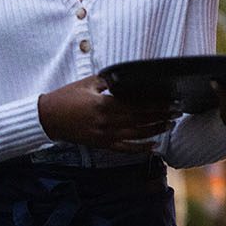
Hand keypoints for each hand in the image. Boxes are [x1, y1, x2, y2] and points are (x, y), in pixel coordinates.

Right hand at [38, 74, 175, 152]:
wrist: (48, 118)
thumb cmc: (67, 97)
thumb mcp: (88, 83)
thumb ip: (110, 81)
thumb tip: (129, 77)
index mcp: (104, 105)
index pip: (136, 104)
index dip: (156, 104)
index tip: (170, 101)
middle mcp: (106, 122)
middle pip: (140, 120)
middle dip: (160, 116)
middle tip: (177, 112)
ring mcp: (104, 136)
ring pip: (136, 135)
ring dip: (155, 131)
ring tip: (169, 125)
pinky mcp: (101, 144)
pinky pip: (125, 148)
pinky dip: (140, 149)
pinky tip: (154, 147)